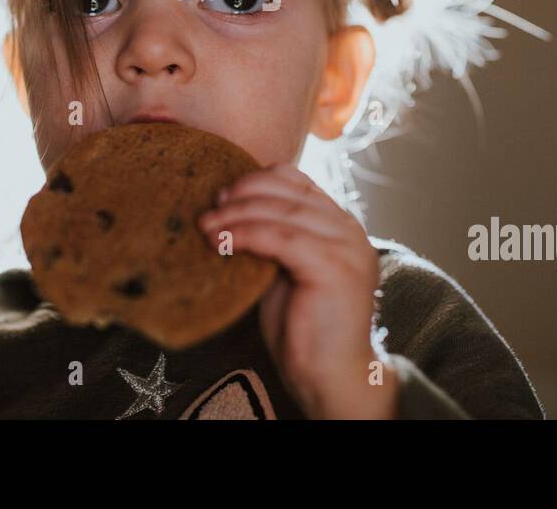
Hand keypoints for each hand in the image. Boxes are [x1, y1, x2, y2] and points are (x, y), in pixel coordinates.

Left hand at [198, 163, 397, 418]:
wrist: (328, 376)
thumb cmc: (303, 329)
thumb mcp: (285, 271)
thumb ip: (272, 239)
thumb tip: (228, 210)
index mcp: (341, 226)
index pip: (299, 182)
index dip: (258, 180)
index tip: (224, 194)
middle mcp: (350, 230)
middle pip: (290, 193)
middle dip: (243, 195)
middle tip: (209, 207)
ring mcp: (347, 247)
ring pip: (283, 212)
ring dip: (237, 214)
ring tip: (206, 226)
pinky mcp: (335, 266)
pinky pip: (281, 238)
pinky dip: (246, 234)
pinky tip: (222, 241)